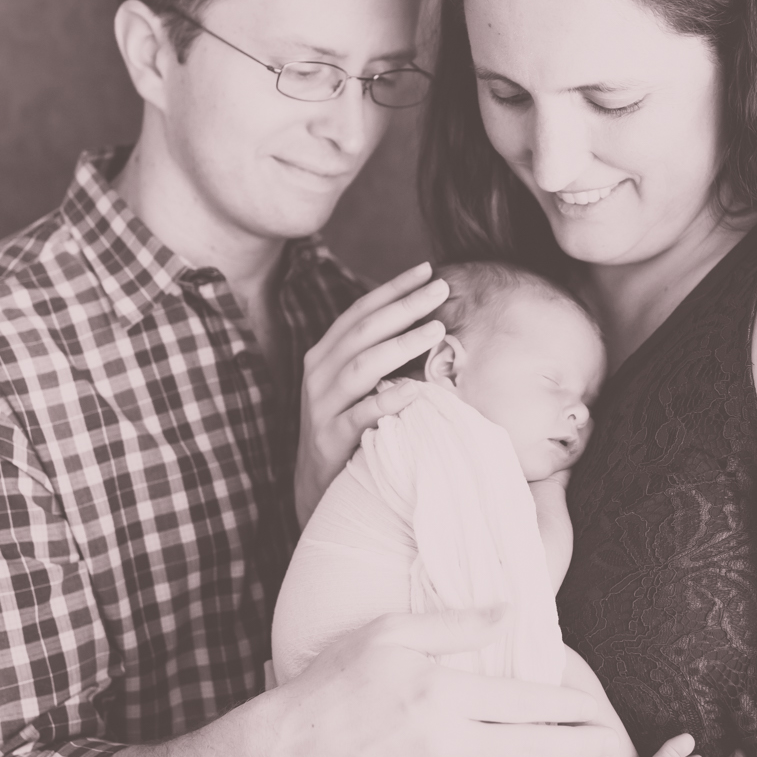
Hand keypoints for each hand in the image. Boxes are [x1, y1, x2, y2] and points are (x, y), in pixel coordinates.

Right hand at [268, 607, 614, 756]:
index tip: (592, 706)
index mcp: (442, 693)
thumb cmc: (337, 681)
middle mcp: (445, 742)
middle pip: (530, 747)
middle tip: (609, 744)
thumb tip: (511, 611)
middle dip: (577, 747)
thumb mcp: (391, 633)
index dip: (565, 706)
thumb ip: (456, 624)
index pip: (523, 700)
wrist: (290, 748)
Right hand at [295, 262, 451, 521]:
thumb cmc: (346, 425)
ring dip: (400, 345)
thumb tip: (421, 318)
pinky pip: (359, 415)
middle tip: (441, 289)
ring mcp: (322, 406)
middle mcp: (320, 373)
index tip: (426, 269)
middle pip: (365, 331)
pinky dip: (385, 401)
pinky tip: (412, 390)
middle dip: (404, 306)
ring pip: (362, 366)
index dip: (392, 288)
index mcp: (325, 354)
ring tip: (436, 329)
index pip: (360, 312)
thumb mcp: (353, 385)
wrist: (315, 486)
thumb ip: (375, 354)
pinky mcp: (330, 438)